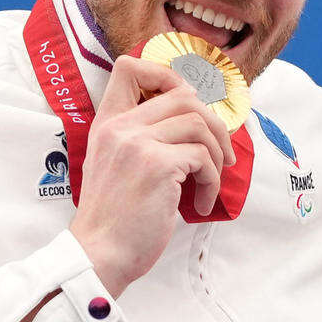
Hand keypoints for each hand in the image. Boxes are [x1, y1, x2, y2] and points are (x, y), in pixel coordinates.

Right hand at [67, 53, 234, 291]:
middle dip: (214, 123)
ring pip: (200, 124)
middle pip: (183, 94)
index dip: (168, 77)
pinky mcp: (158, 166)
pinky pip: (204, 159)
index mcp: (107, 123)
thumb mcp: (115, 164)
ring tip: (210, 182)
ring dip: (218, 155)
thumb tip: (192, 120)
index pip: (129, 67)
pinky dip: (212, 182)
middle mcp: (120, 127)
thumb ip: (140, 138)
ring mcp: (138, 144)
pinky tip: (201, 203)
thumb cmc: (115, 217)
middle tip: (221, 155)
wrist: (100, 253)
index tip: (188, 107)